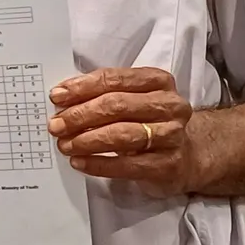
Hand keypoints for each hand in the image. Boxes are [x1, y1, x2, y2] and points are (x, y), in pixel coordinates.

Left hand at [50, 67, 196, 193]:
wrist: (188, 156)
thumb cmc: (149, 122)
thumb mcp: (132, 100)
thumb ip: (102, 95)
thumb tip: (62, 100)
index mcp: (158, 81)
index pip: (114, 79)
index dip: (82, 88)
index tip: (57, 97)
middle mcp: (170, 105)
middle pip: (116, 105)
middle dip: (80, 115)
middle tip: (56, 125)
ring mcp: (172, 135)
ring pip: (122, 134)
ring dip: (86, 140)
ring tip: (65, 144)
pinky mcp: (168, 165)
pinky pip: (127, 165)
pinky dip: (98, 164)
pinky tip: (80, 162)